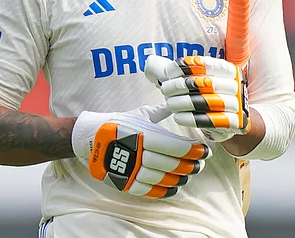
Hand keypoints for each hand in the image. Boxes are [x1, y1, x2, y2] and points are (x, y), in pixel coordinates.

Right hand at [71, 104, 210, 197]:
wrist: (89, 138)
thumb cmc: (118, 124)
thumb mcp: (139, 113)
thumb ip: (159, 112)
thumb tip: (177, 103)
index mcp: (143, 134)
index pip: (175, 146)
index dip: (193, 151)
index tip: (204, 151)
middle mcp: (137, 152)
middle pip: (171, 164)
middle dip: (190, 165)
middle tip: (200, 164)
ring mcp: (130, 169)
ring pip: (162, 179)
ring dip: (180, 179)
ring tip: (189, 175)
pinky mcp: (124, 181)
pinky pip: (147, 190)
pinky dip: (163, 191)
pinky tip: (174, 188)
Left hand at [145, 55, 249, 141]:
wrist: (235, 117)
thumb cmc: (213, 95)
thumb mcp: (206, 79)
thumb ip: (185, 72)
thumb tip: (155, 65)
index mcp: (230, 70)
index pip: (208, 64)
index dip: (187, 67)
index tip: (169, 71)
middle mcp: (237, 85)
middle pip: (206, 83)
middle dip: (181, 86)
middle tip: (165, 89)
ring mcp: (238, 104)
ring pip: (208, 102)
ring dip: (184, 103)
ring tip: (170, 104)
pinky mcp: (235, 122)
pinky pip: (211, 120)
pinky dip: (192, 118)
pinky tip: (178, 117)